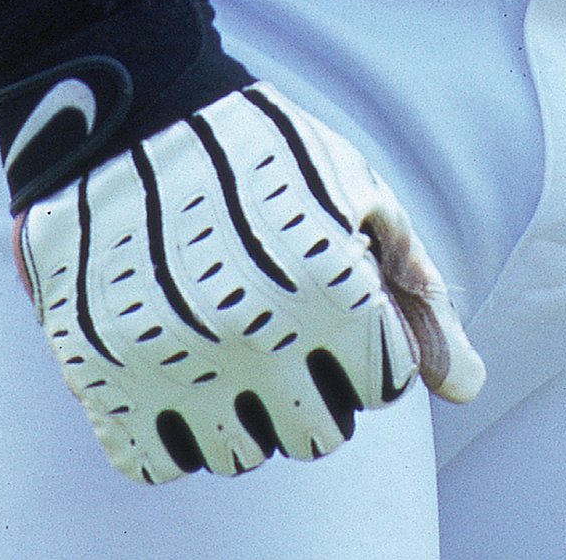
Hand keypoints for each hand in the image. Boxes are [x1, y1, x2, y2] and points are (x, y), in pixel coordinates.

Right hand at [15, 80, 484, 483]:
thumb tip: (465, 386)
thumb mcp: (358, 192)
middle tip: (281, 324)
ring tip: (226, 340)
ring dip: (242, 411)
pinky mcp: (100, 372)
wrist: (130, 106)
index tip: (336, 298)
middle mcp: (255, 333)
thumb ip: (417, 293)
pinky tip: (172, 367)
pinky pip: (154, 460)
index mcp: (330, 285)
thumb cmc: (265, 150)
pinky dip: (168, 429)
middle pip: (316, 433)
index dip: (367, 341)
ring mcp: (171, 358)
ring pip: (237, 454)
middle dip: (312, 386)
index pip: (382, 384)